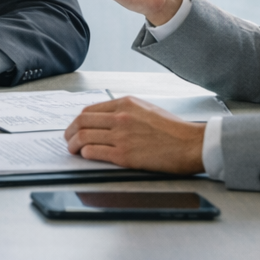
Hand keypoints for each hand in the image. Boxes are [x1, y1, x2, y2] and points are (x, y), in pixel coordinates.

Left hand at [63, 97, 204, 173]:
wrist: (191, 144)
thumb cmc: (174, 130)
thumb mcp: (147, 109)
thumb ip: (125, 111)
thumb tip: (106, 120)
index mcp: (126, 103)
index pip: (90, 110)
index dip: (78, 120)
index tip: (75, 127)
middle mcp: (121, 117)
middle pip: (82, 121)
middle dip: (70, 131)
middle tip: (68, 139)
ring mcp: (121, 136)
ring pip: (84, 136)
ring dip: (73, 144)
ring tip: (73, 149)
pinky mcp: (125, 155)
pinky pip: (94, 151)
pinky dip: (85, 153)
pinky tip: (86, 155)